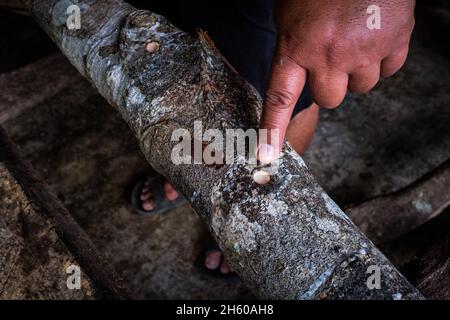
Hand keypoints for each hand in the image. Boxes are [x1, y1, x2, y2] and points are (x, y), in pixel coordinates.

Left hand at [258, 0, 414, 159]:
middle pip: (329, 98)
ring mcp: (364, 50)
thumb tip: (294, 73)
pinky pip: (387, 71)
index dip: (272, 129)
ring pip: (361, 87)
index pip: (279, 97)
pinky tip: (375, 36)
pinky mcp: (395, 42)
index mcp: (297, 45)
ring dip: (356, 72)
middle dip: (329, 84)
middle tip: (329, 60)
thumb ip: (291, 46)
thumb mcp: (291, 12)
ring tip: (354, 41)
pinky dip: (381, 59)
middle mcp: (329, 54)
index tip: (267, 155)